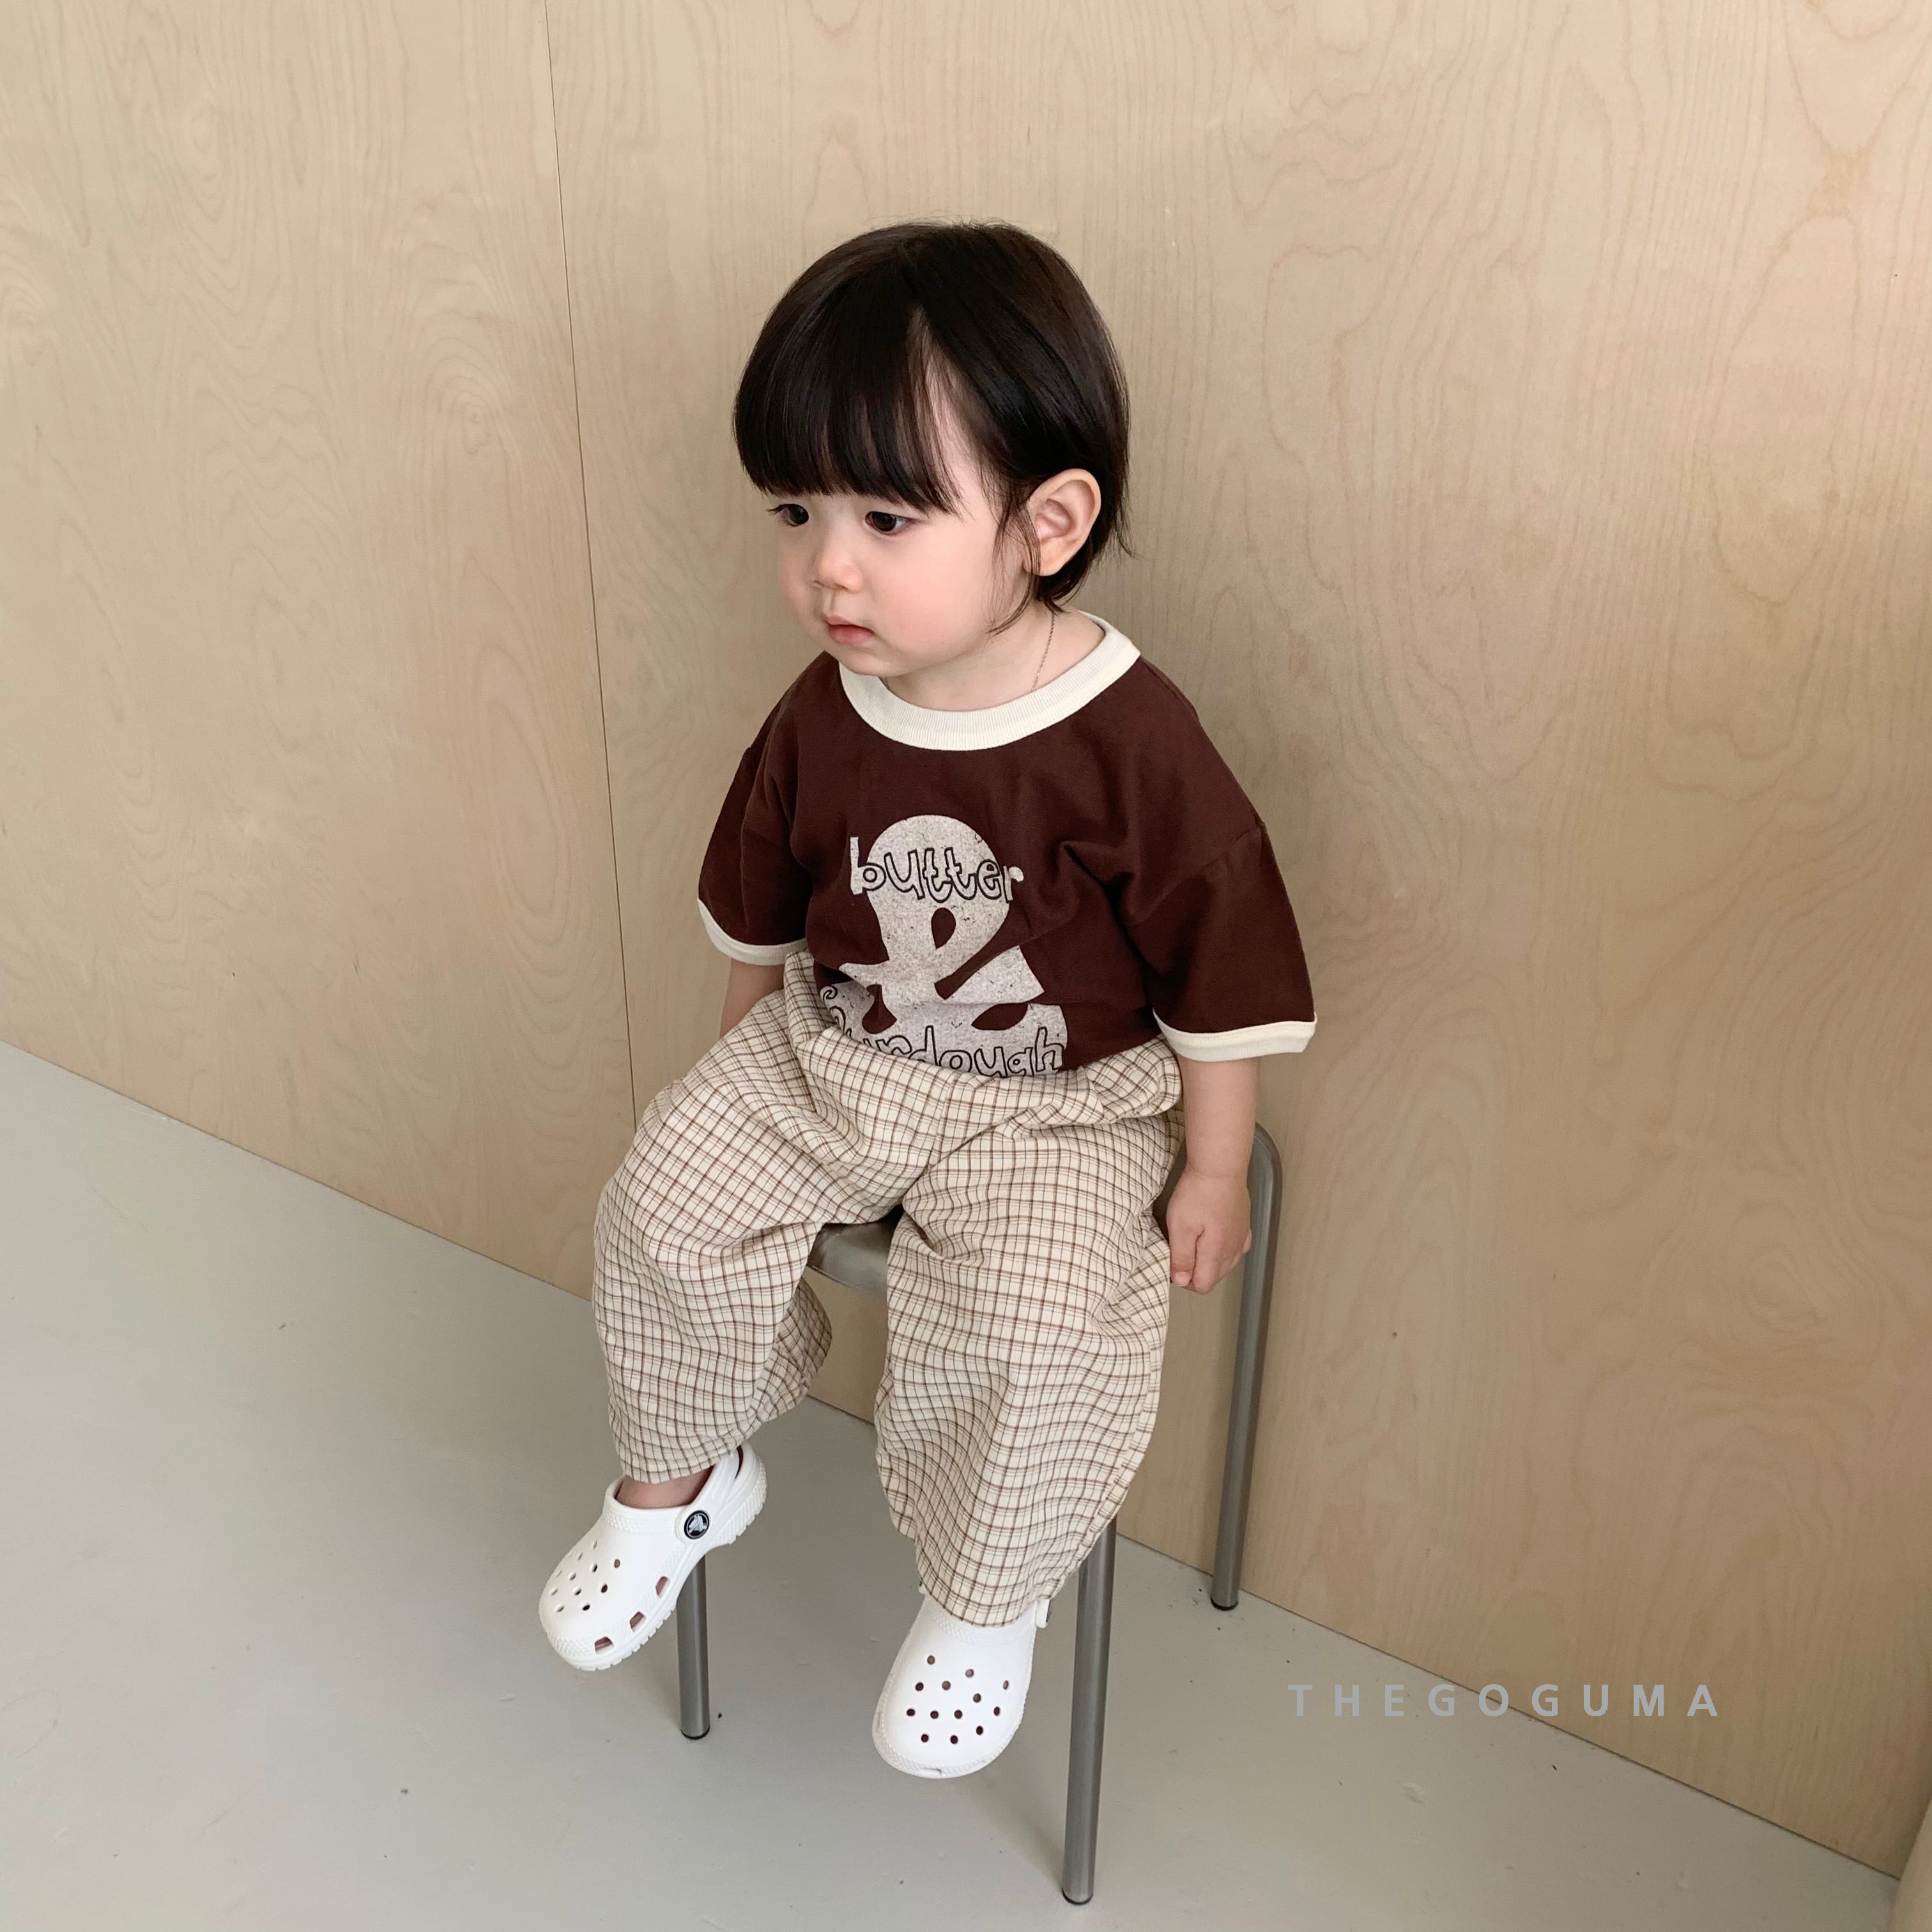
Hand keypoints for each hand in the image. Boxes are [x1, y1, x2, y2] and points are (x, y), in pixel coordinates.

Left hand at [1164, 1163, 1251, 1292]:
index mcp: (1217, 1254)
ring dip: (1209, 1261)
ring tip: (1194, 1241)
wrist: (1220, 1166)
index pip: (1203, 1285)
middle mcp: (1233, 1249)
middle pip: (1215, 1276)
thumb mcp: (1180, 1227)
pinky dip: (1223, 1248)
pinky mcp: (1244, 1224)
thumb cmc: (1198, 1192)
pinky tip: (1214, 1236)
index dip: (1184, 1280)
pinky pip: (1236, 1247)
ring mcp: (1241, 1236)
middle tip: (1179, 1251)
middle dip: (1196, 1271)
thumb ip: (1181, 1257)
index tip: (1173, 1264)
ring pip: (1226, 1263)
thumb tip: (1181, 1281)